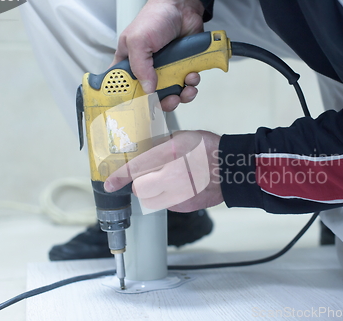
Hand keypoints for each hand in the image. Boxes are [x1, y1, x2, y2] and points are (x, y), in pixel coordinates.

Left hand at [104, 131, 223, 212]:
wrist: (233, 169)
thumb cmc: (211, 150)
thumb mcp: (184, 137)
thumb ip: (161, 144)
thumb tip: (145, 151)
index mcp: (171, 154)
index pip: (137, 167)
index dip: (119, 176)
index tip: (109, 184)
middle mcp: (173, 175)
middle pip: (140, 187)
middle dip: (141, 182)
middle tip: (152, 175)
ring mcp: (179, 193)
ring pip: (151, 198)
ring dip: (153, 191)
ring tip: (169, 181)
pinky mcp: (184, 205)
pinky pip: (166, 203)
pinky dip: (168, 197)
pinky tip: (181, 187)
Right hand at [111, 0, 204, 110]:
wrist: (182, 8)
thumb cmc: (156, 17)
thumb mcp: (138, 40)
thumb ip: (140, 66)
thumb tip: (148, 89)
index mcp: (129, 64)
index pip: (125, 90)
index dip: (132, 101)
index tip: (141, 107)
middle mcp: (147, 70)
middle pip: (152, 98)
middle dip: (163, 102)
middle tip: (170, 99)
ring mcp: (166, 71)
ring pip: (172, 94)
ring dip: (182, 95)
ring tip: (186, 87)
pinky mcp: (182, 69)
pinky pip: (187, 86)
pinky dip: (192, 84)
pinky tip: (192, 75)